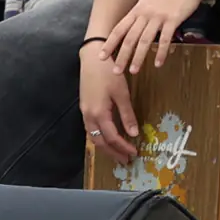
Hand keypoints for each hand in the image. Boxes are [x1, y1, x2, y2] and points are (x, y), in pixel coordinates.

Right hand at [80, 43, 140, 164]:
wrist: (92, 58)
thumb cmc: (109, 73)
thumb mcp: (122, 93)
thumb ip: (127, 114)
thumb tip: (134, 133)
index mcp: (99, 114)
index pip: (112, 138)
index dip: (123, 147)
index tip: (134, 153)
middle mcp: (89, 116)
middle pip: (100, 142)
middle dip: (113, 153)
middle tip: (125, 161)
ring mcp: (84, 113)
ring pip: (93, 137)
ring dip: (105, 147)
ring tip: (117, 154)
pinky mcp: (85, 108)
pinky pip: (91, 130)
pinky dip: (99, 138)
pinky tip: (107, 138)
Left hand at [108, 0, 205, 73]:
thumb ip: (142, 12)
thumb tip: (136, 25)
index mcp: (138, 9)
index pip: (119, 29)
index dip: (110, 43)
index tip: (101, 56)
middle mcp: (145, 13)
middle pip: (129, 38)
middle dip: (121, 56)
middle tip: (116, 71)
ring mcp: (159, 16)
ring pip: (144, 40)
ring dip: (138, 57)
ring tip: (133, 71)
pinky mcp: (173, 19)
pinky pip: (165, 39)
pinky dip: (161, 52)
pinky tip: (159, 63)